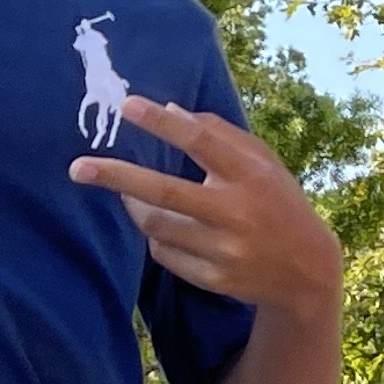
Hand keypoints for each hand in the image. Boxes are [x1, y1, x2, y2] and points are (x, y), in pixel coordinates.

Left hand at [70, 95, 342, 311]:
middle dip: (118, 178)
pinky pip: (165, 254)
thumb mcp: (262, 162)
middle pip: (165, 192)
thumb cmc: (276, 201)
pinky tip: (168, 228)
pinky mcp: (213, 278)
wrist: (305, 270)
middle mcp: (237, 213)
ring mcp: (224, 250)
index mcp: (251, 175)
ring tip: (127, 193)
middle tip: (78, 168)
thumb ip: (220, 134)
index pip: (201, 142)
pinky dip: (158, 237)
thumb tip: (170, 109)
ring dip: (135, 206)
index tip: (127, 105)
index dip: (162, 123)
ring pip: (157, 226)